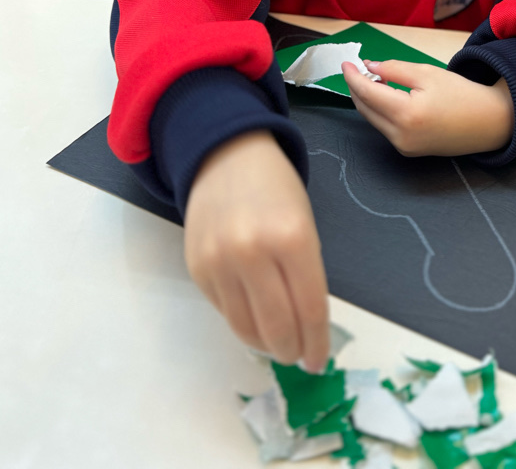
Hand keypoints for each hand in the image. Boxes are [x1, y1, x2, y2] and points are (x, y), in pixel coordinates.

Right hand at [184, 131, 328, 370]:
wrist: (227, 155)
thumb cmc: (277, 189)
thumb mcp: (305, 224)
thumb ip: (305, 274)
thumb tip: (306, 329)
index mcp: (293, 238)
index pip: (310, 310)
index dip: (317, 343)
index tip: (319, 360)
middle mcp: (253, 251)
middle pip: (277, 327)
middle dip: (292, 351)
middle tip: (299, 356)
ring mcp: (219, 261)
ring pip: (245, 328)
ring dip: (266, 345)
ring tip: (278, 344)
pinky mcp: (196, 268)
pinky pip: (223, 311)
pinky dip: (242, 322)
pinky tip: (254, 317)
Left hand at [342, 60, 513, 157]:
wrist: (488, 123)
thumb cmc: (461, 95)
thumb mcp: (427, 73)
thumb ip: (394, 69)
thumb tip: (369, 67)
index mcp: (406, 114)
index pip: (367, 93)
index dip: (353, 77)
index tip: (346, 63)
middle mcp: (401, 135)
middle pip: (364, 108)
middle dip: (357, 88)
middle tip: (357, 69)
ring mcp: (403, 146)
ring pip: (372, 119)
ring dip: (367, 99)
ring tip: (374, 79)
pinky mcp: (408, 150)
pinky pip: (384, 127)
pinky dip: (380, 110)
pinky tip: (386, 96)